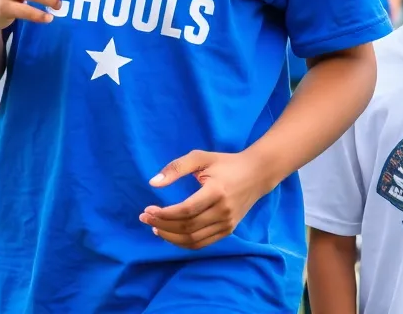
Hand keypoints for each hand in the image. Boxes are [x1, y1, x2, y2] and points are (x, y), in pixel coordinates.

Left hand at [140, 150, 268, 249]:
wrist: (257, 174)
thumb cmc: (225, 163)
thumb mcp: (200, 158)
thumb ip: (176, 168)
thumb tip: (153, 183)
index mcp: (216, 192)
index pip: (185, 210)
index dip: (164, 214)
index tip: (147, 209)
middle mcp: (223, 211)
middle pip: (187, 227)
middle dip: (162, 225)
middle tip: (145, 218)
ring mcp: (227, 224)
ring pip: (193, 240)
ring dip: (170, 237)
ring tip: (155, 227)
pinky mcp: (228, 231)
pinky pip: (202, 243)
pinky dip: (183, 243)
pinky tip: (171, 234)